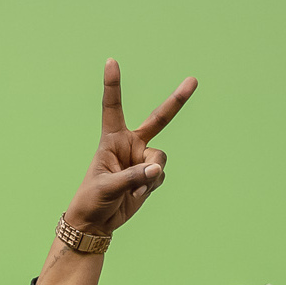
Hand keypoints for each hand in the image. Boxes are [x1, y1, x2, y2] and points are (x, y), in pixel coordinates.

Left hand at [63, 59, 196, 235]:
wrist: (96, 223)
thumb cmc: (92, 200)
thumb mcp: (107, 187)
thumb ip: (132, 176)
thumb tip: (156, 170)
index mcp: (112, 139)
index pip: (113, 107)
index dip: (113, 85)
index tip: (111, 61)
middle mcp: (130, 145)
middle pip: (158, 119)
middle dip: (177, 101)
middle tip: (193, 81)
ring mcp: (142, 160)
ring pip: (159, 159)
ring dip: (149, 175)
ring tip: (133, 189)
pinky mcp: (150, 176)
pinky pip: (159, 176)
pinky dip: (150, 186)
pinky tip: (136, 194)